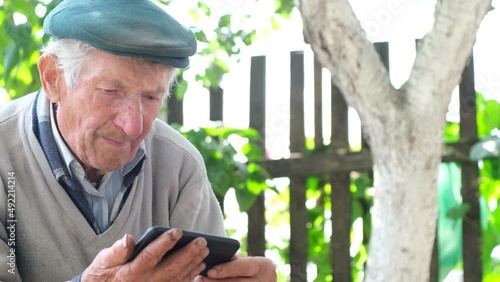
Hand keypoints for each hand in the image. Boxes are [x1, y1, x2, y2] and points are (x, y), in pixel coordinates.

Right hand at [81, 228, 208, 281]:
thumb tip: (128, 239)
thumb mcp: (102, 262)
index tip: (177, 232)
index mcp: (129, 273)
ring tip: (204, 251)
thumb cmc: (102, 276)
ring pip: (177, 278)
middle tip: (201, 241)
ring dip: (193, 265)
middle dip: (188, 254)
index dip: (164, 244)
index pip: (149, 256)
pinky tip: (199, 267)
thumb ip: (116, 251)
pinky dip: (190, 277)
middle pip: (170, 268)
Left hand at [193, 254, 276, 281]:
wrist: (266, 281)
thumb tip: (213, 259)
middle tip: (199, 280)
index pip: (243, 267)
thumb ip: (234, 260)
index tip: (209, 272)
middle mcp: (263, 281)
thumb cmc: (254, 269)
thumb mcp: (248, 261)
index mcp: (263, 266)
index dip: (226, 270)